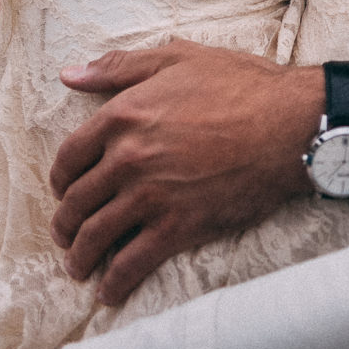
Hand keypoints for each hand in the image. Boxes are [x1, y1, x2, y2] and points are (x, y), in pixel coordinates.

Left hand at [50, 39, 319, 304]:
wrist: (288, 125)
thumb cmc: (239, 84)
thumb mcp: (178, 58)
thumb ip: (120, 66)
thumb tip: (69, 74)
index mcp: (124, 115)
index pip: (69, 156)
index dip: (60, 179)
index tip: (65, 190)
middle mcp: (128, 158)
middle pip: (77, 201)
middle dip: (65, 224)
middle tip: (67, 234)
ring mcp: (151, 196)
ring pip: (95, 236)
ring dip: (80, 257)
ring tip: (79, 266)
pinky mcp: (177, 227)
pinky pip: (131, 264)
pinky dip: (114, 282)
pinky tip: (109, 290)